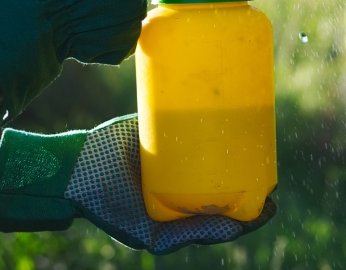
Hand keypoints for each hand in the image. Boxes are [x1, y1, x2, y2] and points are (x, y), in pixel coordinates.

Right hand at [0, 114, 275, 254]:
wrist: (73, 170)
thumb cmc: (111, 207)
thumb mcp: (152, 234)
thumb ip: (192, 233)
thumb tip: (237, 229)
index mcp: (185, 208)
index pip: (227, 212)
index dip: (253, 210)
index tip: (272, 203)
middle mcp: (185, 181)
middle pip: (228, 178)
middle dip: (254, 177)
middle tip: (270, 171)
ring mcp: (178, 153)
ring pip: (217, 150)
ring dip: (242, 148)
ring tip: (262, 145)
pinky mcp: (167, 126)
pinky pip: (197, 121)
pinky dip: (217, 116)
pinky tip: (237, 113)